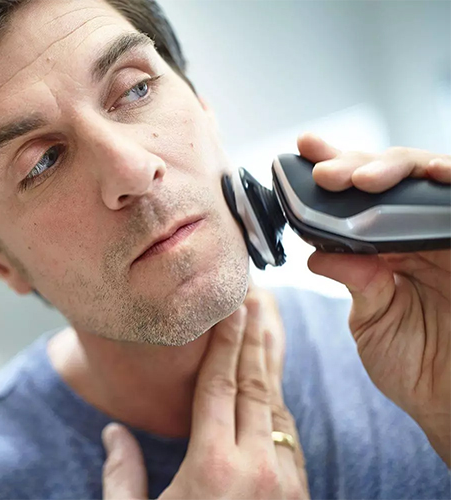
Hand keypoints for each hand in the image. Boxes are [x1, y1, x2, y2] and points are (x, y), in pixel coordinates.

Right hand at [101, 289, 308, 498]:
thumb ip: (122, 475)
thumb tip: (114, 433)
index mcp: (212, 466)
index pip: (219, 386)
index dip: (224, 342)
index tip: (230, 309)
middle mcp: (256, 468)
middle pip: (254, 388)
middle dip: (251, 340)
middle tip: (253, 302)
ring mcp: (285, 484)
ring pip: (277, 411)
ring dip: (270, 370)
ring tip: (265, 334)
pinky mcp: (299, 498)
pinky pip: (289, 441)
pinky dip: (278, 410)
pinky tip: (272, 394)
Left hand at [298, 133, 450, 465]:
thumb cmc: (414, 365)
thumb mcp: (373, 319)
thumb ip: (355, 279)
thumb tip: (318, 250)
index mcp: (387, 245)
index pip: (360, 195)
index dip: (337, 166)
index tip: (304, 150)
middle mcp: (420, 232)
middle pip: (393, 175)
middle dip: (357, 165)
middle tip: (326, 174)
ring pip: (431, 177)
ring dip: (398, 169)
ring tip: (366, 178)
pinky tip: (434, 177)